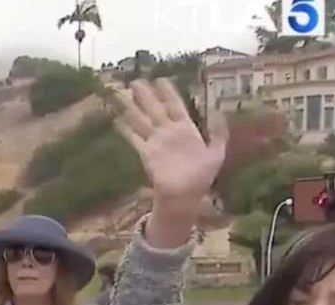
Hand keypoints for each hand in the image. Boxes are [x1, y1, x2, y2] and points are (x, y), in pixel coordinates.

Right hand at [115, 79, 228, 204]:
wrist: (185, 195)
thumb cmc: (202, 176)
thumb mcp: (216, 152)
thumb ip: (218, 133)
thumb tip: (218, 112)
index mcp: (186, 130)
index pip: (175, 106)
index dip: (168, 93)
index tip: (161, 79)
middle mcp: (168, 133)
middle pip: (155, 109)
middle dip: (146, 95)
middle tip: (136, 81)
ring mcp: (156, 142)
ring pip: (142, 120)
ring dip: (132, 108)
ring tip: (122, 95)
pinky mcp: (146, 153)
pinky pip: (134, 138)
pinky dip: (125, 130)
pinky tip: (116, 120)